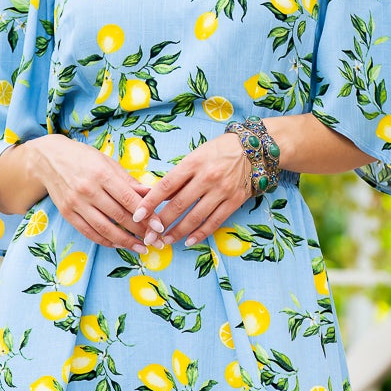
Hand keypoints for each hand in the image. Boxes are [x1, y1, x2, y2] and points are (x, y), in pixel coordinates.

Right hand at [0, 133, 150, 251]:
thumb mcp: (108, 163)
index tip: (159, 226)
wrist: (48, 159)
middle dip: (139, 231)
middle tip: (154, 240)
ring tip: (139, 248)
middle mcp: (88, 189)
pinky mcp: (67, 213)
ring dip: (124, 241)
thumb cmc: (83, 158)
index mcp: (102, 174)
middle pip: (119, 216)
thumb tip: (152, 193)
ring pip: (104, 228)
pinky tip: (117, 244)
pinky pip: (89, 232)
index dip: (146, 215)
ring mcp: (76, 203)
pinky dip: (105, 240)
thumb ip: (129, 181)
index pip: (129, 199)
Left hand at [133, 131, 251, 246]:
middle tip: (148, 236)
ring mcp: (222, 190)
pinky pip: (214, 222)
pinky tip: (188, 241)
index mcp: (193, 163)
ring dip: (178, 232)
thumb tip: (157, 197)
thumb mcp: (195, 156)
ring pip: (195, 217)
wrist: (253, 149)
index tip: (137, 215)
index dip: (150, 202)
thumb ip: (178, 177)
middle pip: (179, 205)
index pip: (166, 186)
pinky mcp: (234, 201)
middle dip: (161, 223)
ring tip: (165, 241)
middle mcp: (207, 177)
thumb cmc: (218, 152)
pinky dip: (200, 233)